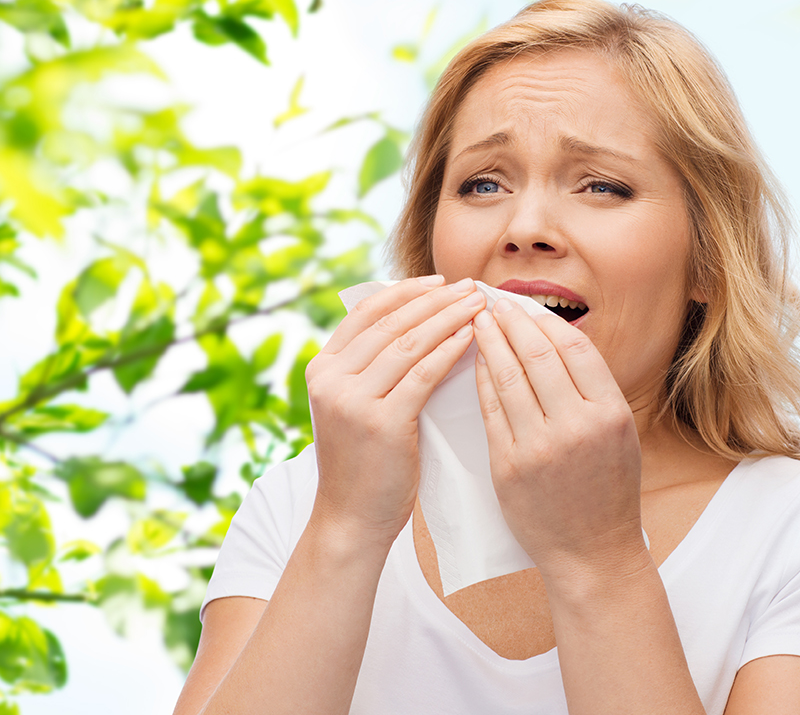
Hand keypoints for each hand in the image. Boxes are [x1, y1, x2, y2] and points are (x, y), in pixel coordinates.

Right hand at [305, 276, 484, 548]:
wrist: (351, 518)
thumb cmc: (363, 463)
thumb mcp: (352, 405)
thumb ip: (371, 368)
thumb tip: (417, 321)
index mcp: (321, 368)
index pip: (365, 312)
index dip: (405, 291)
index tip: (440, 280)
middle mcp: (330, 378)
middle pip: (390, 322)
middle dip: (435, 299)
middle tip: (471, 286)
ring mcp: (352, 400)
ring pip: (409, 343)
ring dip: (449, 318)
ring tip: (479, 305)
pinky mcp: (381, 422)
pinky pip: (422, 374)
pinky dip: (450, 350)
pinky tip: (472, 337)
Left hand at [471, 298, 644, 581]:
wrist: (591, 552)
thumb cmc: (607, 490)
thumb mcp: (618, 435)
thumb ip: (592, 390)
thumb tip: (555, 338)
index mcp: (610, 414)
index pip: (575, 348)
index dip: (545, 320)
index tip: (525, 304)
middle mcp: (577, 426)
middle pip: (538, 356)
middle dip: (511, 322)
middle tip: (491, 301)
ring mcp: (540, 447)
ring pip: (508, 378)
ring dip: (489, 343)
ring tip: (476, 321)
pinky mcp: (508, 466)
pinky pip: (490, 410)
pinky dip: (481, 380)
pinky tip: (474, 361)